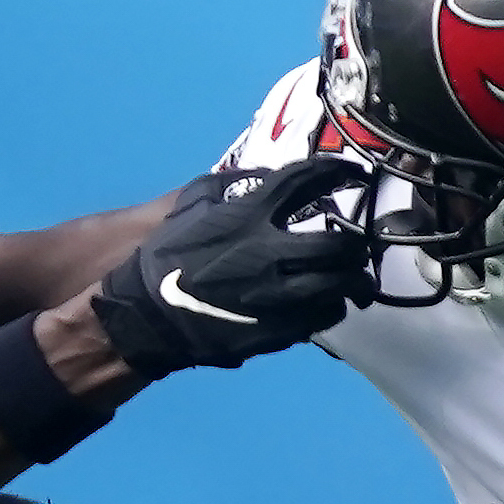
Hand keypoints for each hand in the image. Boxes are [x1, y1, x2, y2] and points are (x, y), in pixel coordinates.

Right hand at [90, 157, 371, 377]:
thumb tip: (272, 176)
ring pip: (339, 286)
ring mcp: (275, 295)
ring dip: (353, 280)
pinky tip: (326, 302)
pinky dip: (331, 306)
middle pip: (339, 244)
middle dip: (356, 243)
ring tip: (353, 279)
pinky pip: (322, 317)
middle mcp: (268, 252)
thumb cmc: (167, 255)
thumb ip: (236, 185)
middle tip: (358, 242)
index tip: (356, 175)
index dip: (340, 173)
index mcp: (248, 214)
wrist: (146, 315)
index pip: (308, 181)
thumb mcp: (193, 203)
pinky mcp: (275, 330)